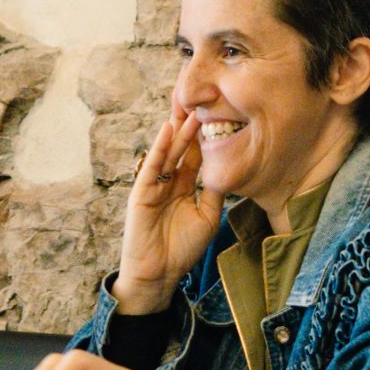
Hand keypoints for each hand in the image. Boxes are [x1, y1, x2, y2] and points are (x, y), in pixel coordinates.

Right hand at [112, 107, 223, 315]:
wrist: (158, 274)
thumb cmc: (182, 250)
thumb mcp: (207, 217)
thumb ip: (214, 192)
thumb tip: (227, 167)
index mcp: (184, 185)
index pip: (195, 153)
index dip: (204, 134)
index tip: (217, 110)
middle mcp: (169, 180)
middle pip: (181, 145)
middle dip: (190, 121)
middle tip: (200, 95)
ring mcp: (154, 184)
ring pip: (169, 150)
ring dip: (179, 128)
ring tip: (190, 104)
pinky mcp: (142, 191)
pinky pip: (153, 165)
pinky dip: (160, 146)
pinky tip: (168, 128)